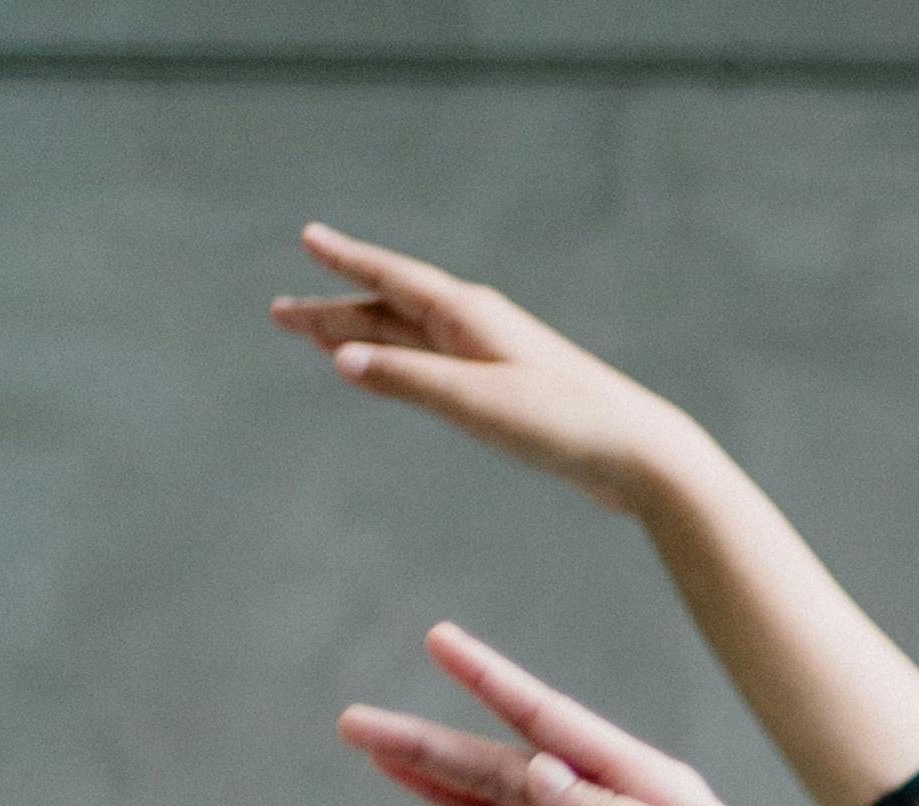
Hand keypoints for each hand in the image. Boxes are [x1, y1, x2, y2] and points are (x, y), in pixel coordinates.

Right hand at [272, 225, 695, 506]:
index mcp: (468, 315)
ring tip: (315, 338)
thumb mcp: (476, 402)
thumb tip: (339, 358)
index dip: (347, 259)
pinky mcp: (508, 393)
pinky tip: (389, 373)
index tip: (308, 236)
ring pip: (410, 341)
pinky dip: (398, 364)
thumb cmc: (564, 423)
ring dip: (361, 338)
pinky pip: (435, 367)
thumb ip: (407, 380)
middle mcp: (478, 327)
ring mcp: (493, 358)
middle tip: (278, 312)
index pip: (392, 278)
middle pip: (390, 312)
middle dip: (334, 310)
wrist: (640, 456)